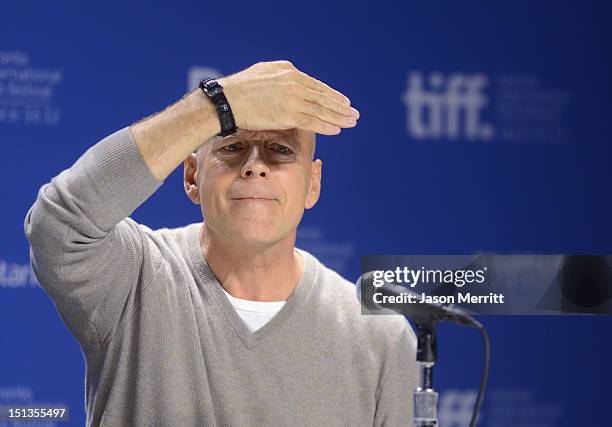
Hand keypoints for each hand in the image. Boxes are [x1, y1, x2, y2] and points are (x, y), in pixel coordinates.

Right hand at [218, 60, 359, 134]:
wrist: (227, 100)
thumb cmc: (240, 89)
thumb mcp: (264, 72)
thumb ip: (281, 76)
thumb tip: (292, 79)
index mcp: (289, 71)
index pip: (316, 85)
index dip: (332, 95)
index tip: (343, 102)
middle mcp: (294, 83)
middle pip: (323, 96)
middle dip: (341, 106)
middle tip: (354, 113)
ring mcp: (292, 98)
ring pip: (321, 109)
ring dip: (339, 117)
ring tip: (351, 121)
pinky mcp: (288, 114)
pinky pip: (313, 121)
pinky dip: (327, 126)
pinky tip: (337, 129)